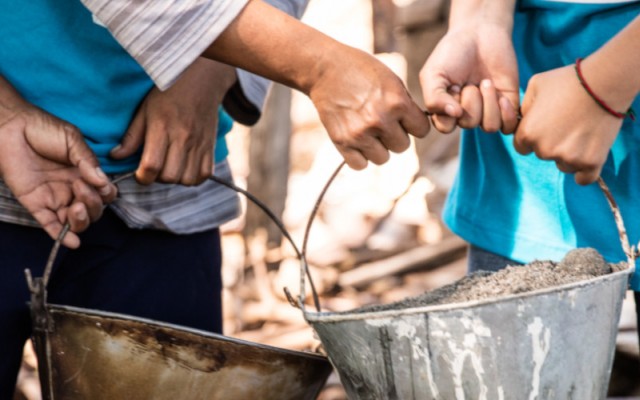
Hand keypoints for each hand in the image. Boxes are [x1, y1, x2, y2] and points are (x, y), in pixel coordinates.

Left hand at [0, 103, 116, 247]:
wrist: (11, 127)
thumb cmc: (43, 129)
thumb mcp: (73, 140)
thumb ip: (88, 161)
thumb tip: (103, 182)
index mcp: (84, 174)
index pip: (104, 194)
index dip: (106, 195)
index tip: (99, 184)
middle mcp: (71, 189)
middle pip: (93, 211)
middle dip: (93, 205)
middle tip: (79, 187)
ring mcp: (54, 197)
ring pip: (75, 222)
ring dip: (81, 221)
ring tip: (75, 208)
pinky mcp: (35, 204)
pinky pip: (51, 225)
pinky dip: (62, 236)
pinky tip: (73, 242)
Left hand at [110, 58, 236, 185]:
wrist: (201, 81)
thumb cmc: (168, 94)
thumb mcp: (144, 110)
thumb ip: (132, 136)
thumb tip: (115, 156)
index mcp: (162, 128)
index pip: (152, 165)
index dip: (142, 176)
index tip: (140, 173)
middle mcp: (182, 138)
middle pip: (169, 176)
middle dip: (158, 178)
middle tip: (155, 168)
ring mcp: (199, 144)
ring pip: (187, 179)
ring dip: (176, 179)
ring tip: (170, 167)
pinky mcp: (210, 147)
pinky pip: (204, 175)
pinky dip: (194, 177)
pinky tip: (185, 168)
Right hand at [308, 47, 430, 168]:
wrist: (324, 69)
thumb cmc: (360, 71)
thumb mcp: (391, 80)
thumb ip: (405, 104)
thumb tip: (417, 126)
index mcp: (398, 103)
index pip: (421, 130)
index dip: (413, 125)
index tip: (403, 119)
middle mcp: (381, 120)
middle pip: (402, 147)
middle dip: (394, 136)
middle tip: (380, 122)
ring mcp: (360, 133)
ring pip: (382, 158)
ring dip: (377, 148)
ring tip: (367, 131)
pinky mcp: (342, 142)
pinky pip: (360, 165)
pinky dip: (359, 156)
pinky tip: (356, 141)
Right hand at [420, 22, 519, 133]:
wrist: (480, 32)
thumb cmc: (452, 53)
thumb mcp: (434, 74)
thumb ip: (433, 99)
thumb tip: (454, 115)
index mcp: (445, 108)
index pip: (445, 126)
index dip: (449, 110)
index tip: (451, 88)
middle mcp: (466, 113)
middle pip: (469, 124)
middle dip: (470, 100)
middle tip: (470, 81)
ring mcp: (488, 110)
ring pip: (489, 126)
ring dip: (488, 103)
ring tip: (486, 82)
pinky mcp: (508, 104)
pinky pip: (508, 126)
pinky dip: (507, 115)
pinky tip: (503, 98)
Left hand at [516, 63, 624, 184]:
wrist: (604, 83)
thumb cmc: (567, 81)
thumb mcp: (535, 86)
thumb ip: (524, 108)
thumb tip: (521, 120)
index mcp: (528, 133)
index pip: (522, 146)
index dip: (533, 136)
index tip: (546, 126)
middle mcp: (544, 149)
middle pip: (543, 154)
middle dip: (552, 143)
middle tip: (568, 124)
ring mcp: (568, 158)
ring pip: (563, 165)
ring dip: (569, 155)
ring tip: (582, 132)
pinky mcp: (591, 162)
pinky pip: (583, 178)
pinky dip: (584, 171)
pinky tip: (587, 158)